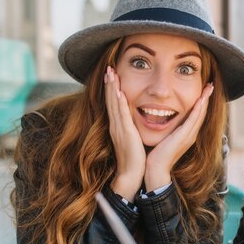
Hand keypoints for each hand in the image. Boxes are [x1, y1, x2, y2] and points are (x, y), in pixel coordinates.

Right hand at [105, 66, 145, 199]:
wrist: (131, 175)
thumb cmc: (134, 159)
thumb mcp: (132, 139)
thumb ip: (131, 129)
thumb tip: (135, 121)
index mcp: (118, 126)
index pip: (113, 104)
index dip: (112, 89)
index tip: (112, 75)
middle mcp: (115, 125)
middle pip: (110, 100)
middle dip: (109, 84)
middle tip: (108, 68)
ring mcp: (118, 129)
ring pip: (114, 104)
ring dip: (112, 88)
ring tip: (110, 73)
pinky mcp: (125, 134)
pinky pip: (121, 116)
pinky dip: (119, 104)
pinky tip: (119, 93)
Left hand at [144, 83, 213, 190]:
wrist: (155, 168)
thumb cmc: (156, 154)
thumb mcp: (165, 138)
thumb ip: (168, 129)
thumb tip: (162, 118)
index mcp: (187, 134)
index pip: (197, 115)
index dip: (201, 102)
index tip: (203, 90)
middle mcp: (191, 134)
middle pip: (202, 113)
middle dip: (206, 98)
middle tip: (210, 85)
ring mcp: (189, 136)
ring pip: (200, 114)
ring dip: (205, 100)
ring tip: (208, 88)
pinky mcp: (184, 137)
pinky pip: (193, 120)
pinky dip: (198, 109)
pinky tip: (200, 99)